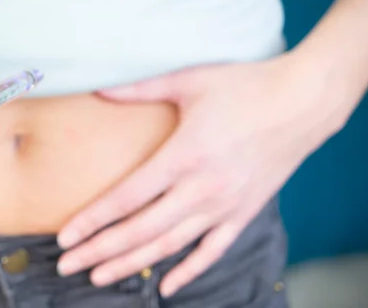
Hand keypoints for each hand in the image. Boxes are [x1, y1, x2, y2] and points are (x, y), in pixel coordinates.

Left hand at [56, 55, 342, 296]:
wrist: (302, 102)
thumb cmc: (245, 86)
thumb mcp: (189, 81)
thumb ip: (140, 89)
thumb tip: (99, 88)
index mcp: (183, 156)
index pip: (126, 198)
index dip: (92, 220)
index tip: (65, 237)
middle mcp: (201, 189)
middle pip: (141, 230)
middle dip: (100, 250)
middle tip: (67, 265)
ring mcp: (225, 205)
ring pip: (170, 246)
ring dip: (131, 264)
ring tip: (99, 277)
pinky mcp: (244, 212)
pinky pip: (213, 251)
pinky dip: (189, 271)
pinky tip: (166, 289)